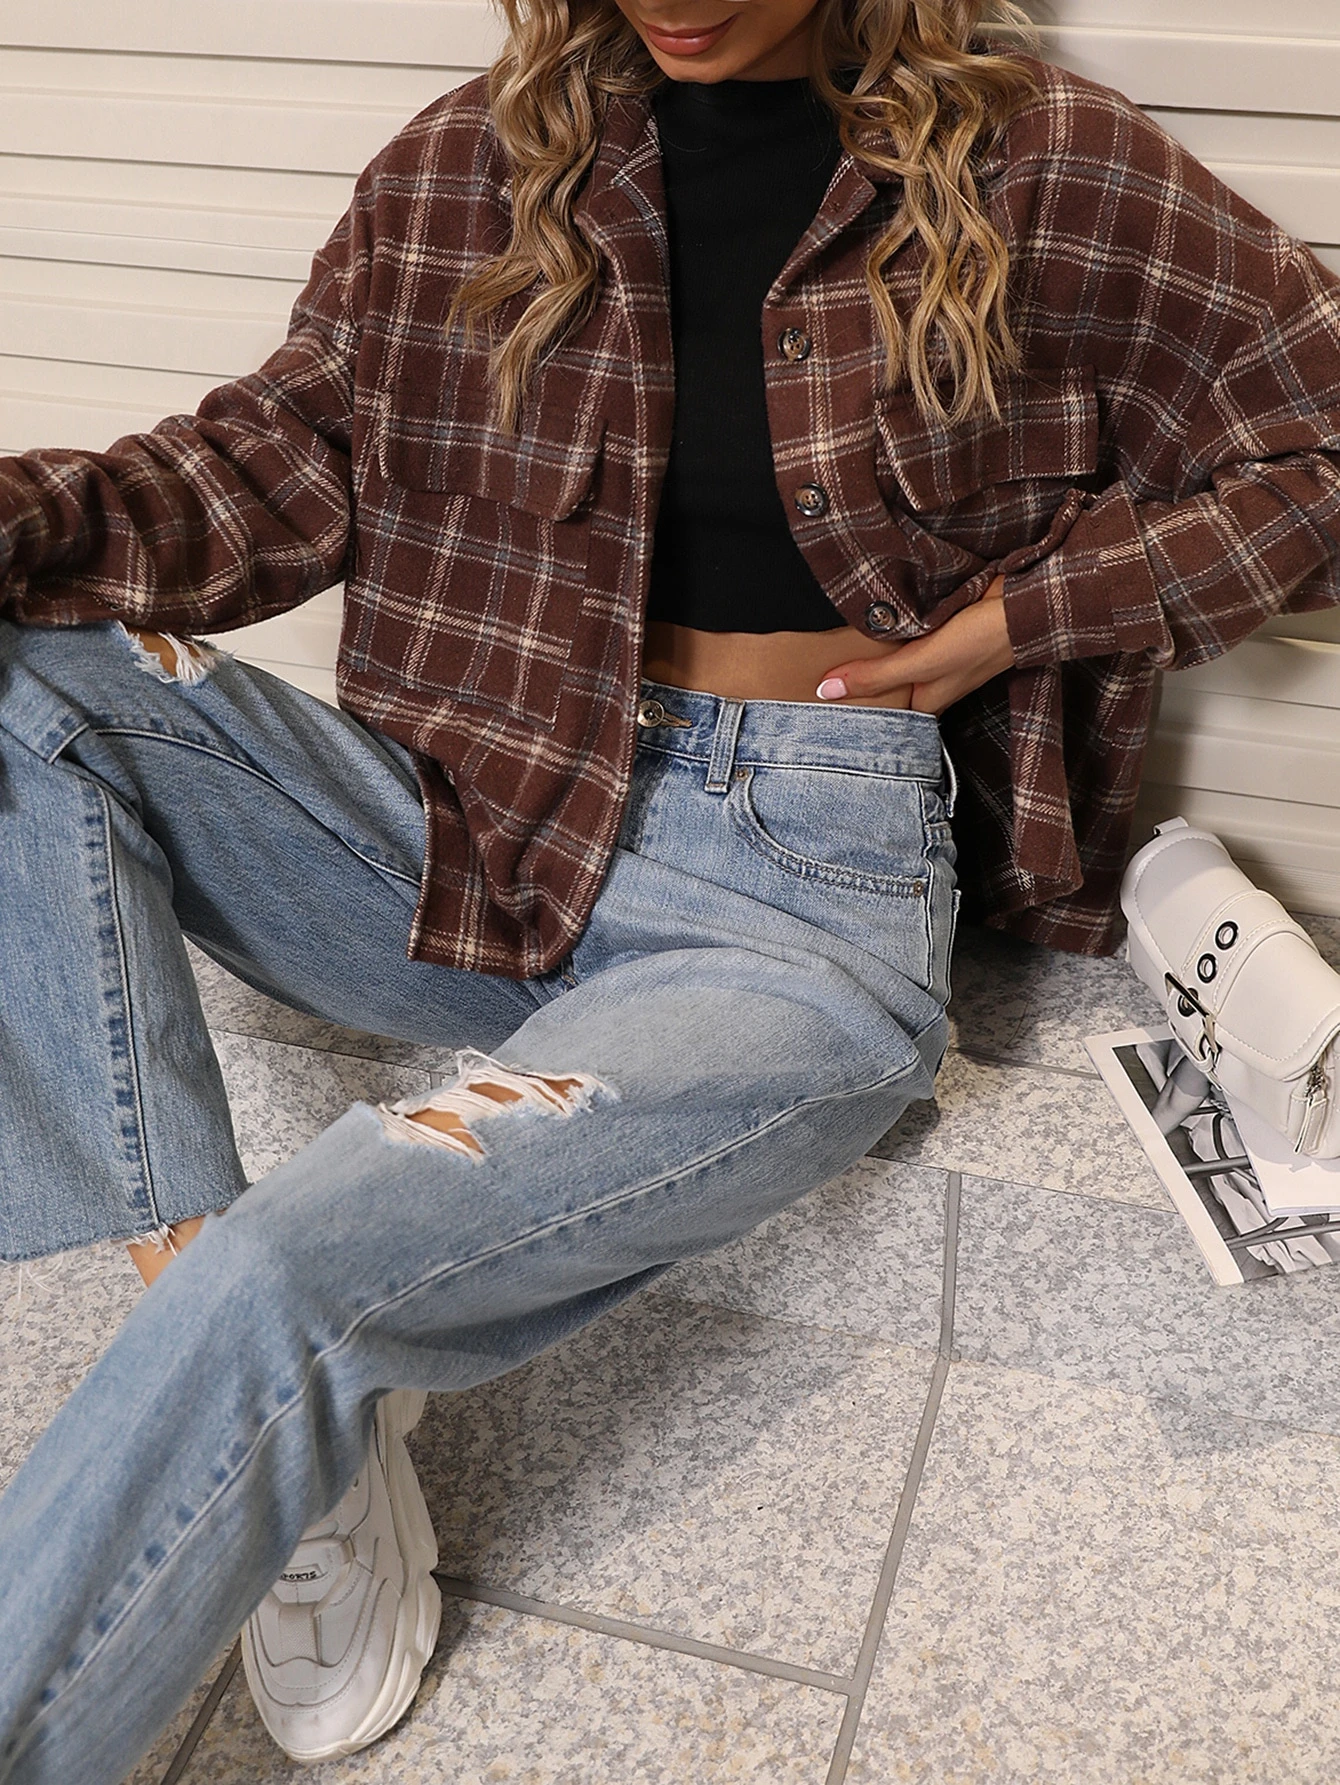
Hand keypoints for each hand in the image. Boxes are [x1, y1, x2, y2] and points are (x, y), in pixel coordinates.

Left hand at [816, 577, 1014, 714]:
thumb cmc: (980, 642)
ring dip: (871, 650)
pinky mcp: (941, 628)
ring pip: (894, 658)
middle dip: (855, 679)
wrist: (1024, 603)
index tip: (814, 706)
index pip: (882, 714)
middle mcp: (930, 682)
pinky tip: (867, 616)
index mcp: (926, 701)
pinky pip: (907, 632)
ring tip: (826, 644)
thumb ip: (876, 677)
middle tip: (809, 674)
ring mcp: (937, 655)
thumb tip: (825, 691)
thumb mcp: (922, 663)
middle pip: (885, 686)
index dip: (852, 711)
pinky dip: (891, 627)